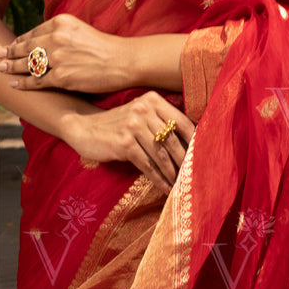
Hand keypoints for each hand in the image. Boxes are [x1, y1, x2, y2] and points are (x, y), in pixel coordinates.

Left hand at [0, 13, 127, 92]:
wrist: (123, 60)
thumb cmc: (105, 46)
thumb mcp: (80, 29)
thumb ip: (61, 33)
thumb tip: (44, 41)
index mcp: (61, 22)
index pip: (33, 32)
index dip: (20, 41)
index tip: (10, 46)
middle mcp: (56, 38)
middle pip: (26, 47)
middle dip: (9, 53)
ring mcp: (57, 58)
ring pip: (28, 64)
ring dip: (12, 67)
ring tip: (0, 69)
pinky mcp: (62, 77)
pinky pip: (37, 81)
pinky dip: (23, 84)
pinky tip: (14, 85)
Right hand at [66, 91, 194, 193]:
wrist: (84, 127)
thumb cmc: (117, 124)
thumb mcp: (139, 114)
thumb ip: (161, 122)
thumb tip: (192, 142)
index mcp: (152, 100)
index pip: (182, 121)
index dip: (195, 141)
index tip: (204, 157)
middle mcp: (144, 109)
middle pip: (173, 140)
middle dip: (185, 162)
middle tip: (194, 177)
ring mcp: (134, 125)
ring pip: (162, 155)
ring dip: (173, 174)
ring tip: (181, 186)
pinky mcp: (124, 143)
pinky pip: (148, 165)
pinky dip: (159, 179)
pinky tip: (165, 188)